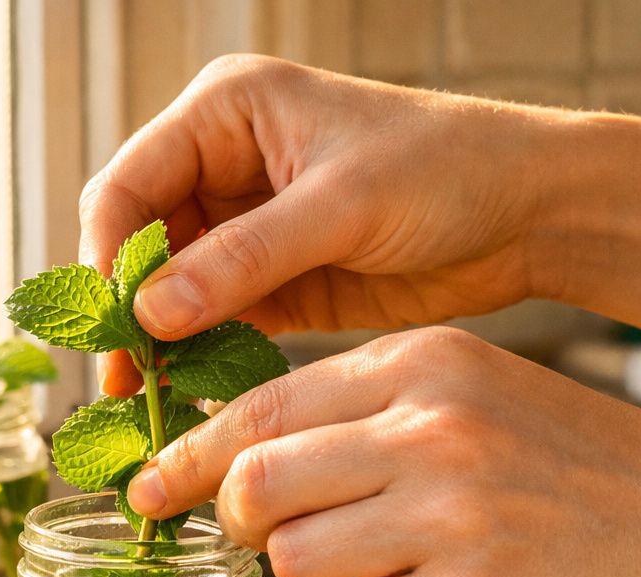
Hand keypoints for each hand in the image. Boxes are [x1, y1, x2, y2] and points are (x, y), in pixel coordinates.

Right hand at [81, 55, 561, 395]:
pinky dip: (199, 358)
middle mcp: (223, 163)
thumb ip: (245, 258)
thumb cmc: (449, 169)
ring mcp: (244, 226)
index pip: (128, 185)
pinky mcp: (272, 280)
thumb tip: (150, 314)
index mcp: (227, 112)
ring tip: (149, 401)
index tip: (111, 327)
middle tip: (122, 382)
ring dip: (158, 343)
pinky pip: (213, 322)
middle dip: (125, 310)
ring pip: (167, 291)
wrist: (531, 212)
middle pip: (137, 243)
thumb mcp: (343, 205)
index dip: (108, 259)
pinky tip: (192, 397)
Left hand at [125, 328, 640, 576]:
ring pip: (293, 559)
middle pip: (253, 484)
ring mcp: (450, 513)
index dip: (187, 458)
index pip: (259, 407)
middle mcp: (429, 428)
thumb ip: (363, 419)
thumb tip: (237, 461)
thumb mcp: (475, 400)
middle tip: (264, 540)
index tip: (147, 490)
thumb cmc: (581, 476)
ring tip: (395, 569)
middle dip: (239, 525)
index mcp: (423, 365)